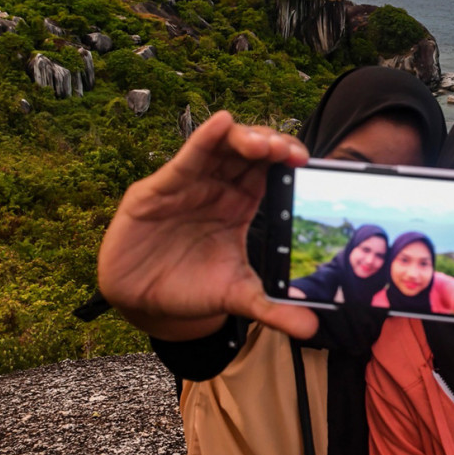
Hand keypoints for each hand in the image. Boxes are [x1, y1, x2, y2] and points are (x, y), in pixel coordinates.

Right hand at [97, 110, 318, 340]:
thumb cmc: (191, 289)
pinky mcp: (159, 189)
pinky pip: (186, 159)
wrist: (143, 303)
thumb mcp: (236, 297)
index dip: (286, 158)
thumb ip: (273, 309)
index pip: (268, 170)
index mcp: (240, 203)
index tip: (305, 162)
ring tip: (264, 144)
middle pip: (248, 151)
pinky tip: (220, 124)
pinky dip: (203, 139)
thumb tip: (311, 329)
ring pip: (219, 147)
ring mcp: (189, 184)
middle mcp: (217, 187)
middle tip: (289, 153)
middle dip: (270, 144)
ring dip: (243, 139)